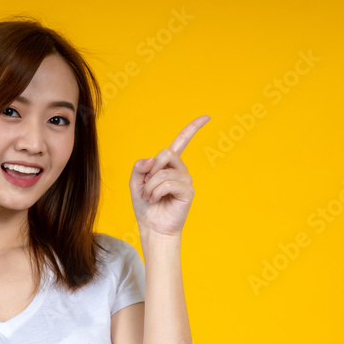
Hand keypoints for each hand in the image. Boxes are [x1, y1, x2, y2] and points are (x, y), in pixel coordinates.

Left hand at [131, 115, 209, 237]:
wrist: (152, 226)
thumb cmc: (146, 206)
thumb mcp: (136, 182)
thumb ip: (140, 167)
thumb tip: (151, 159)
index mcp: (169, 165)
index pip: (182, 142)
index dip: (193, 128)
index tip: (207, 117)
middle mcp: (180, 170)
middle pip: (166, 153)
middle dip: (150, 170)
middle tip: (146, 186)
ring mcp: (186, 180)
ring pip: (163, 172)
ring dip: (150, 186)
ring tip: (150, 197)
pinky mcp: (188, 192)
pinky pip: (167, 183)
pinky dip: (156, 192)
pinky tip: (156, 200)